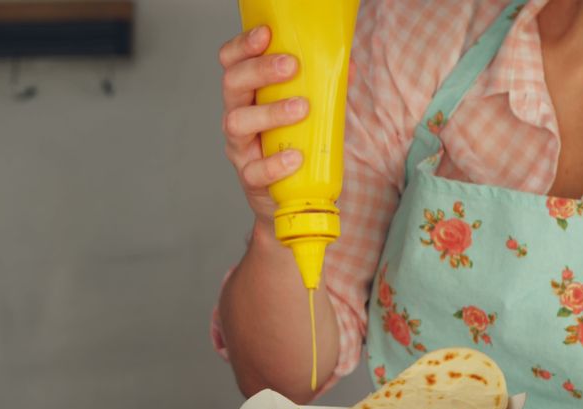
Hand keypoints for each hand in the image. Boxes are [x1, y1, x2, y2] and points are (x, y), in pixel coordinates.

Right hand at [219, 25, 308, 228]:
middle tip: (292, 66)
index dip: (243, 46)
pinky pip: (254, 170)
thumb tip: (350, 67)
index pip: (233, 63)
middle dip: (260, 70)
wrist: (290, 200)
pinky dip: (275, 163)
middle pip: (233, 84)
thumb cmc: (296, 147)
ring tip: (301, 108)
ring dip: (271, 112)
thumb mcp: (312, 115)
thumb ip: (326, 92)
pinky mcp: (249, 178)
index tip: (266, 34)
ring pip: (238, 123)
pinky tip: (295, 157)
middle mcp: (237, 116)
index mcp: (248, 95)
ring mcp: (240, 148)